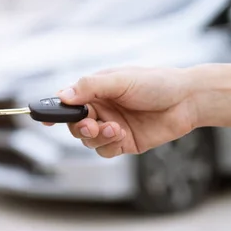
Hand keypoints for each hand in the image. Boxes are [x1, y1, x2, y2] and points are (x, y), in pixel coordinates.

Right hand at [52, 66, 197, 157]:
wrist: (188, 101)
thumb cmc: (156, 83)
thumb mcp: (120, 80)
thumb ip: (90, 87)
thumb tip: (63, 95)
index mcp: (95, 90)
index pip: (67, 101)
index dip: (53, 110)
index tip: (42, 119)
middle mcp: (100, 108)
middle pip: (74, 124)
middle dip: (79, 127)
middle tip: (90, 124)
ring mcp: (111, 126)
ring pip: (88, 140)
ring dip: (97, 137)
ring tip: (115, 128)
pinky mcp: (124, 142)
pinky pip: (105, 151)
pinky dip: (110, 145)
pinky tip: (123, 135)